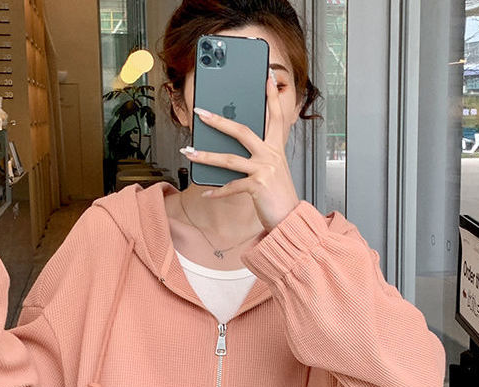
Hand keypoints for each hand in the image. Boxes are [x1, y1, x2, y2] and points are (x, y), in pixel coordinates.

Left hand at [180, 72, 299, 231]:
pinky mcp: (257, 187)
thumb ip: (257, 157)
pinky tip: (206, 192)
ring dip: (206, 156)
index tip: (267, 77)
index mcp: (275, 149)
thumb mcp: (271, 171)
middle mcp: (270, 155)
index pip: (275, 117)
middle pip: (242, 131)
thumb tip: (232, 150)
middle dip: (219, 121)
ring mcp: (264, 170)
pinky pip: (231, 186)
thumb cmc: (278, 195)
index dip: (271, 96)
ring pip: (229, 159)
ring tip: (189, 152)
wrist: (289, 218)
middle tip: (201, 113)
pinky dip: (217, 191)